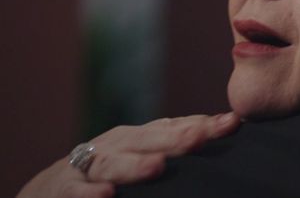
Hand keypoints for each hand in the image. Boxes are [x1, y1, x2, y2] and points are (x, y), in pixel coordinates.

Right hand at [17, 112, 239, 197]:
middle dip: (175, 138)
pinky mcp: (63, 189)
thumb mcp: (142, 153)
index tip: (233, 123)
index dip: (204, 125)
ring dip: (134, 166)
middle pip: (148, 140)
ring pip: (112, 164)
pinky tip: (107, 196)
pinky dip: (90, 193)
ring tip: (157, 167)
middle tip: (200, 137)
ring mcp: (89, 166)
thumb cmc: (110, 169)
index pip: (176, 127)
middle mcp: (117, 145)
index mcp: (140, 137)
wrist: (51, 188)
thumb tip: (231, 127)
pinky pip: (76, 191)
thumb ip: (177, 142)